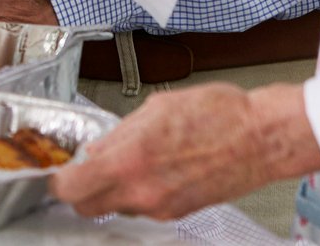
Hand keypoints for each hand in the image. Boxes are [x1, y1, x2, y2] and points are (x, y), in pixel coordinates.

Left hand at [52, 82, 319, 220]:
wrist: (262, 138)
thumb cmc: (220, 114)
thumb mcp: (159, 108)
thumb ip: (121, 132)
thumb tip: (98, 148)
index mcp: (130, 160)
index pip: (71, 187)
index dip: (58, 180)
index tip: (59, 170)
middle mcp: (142, 191)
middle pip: (87, 206)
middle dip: (81, 189)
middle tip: (87, 167)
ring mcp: (160, 206)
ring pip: (117, 206)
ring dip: (114, 188)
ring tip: (134, 159)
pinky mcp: (179, 212)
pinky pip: (144, 206)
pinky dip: (141, 190)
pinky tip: (158, 166)